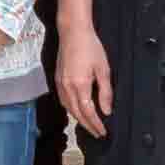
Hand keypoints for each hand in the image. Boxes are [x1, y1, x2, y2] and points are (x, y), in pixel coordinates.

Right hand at [54, 24, 113, 138]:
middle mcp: (67, 87)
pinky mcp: (57, 79)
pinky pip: (63, 100)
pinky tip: (77, 109)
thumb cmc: (90, 47)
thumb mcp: (103, 69)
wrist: (72, 32)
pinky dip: (71, 109)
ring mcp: (60, 83)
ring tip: (89, 124)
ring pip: (68, 108)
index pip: (88, 112)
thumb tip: (106, 110)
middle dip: (88, 125)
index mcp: (80, 85)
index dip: (96, 124)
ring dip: (79, 118)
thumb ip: (105, 92)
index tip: (103, 132)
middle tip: (97, 133)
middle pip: (77, 114)